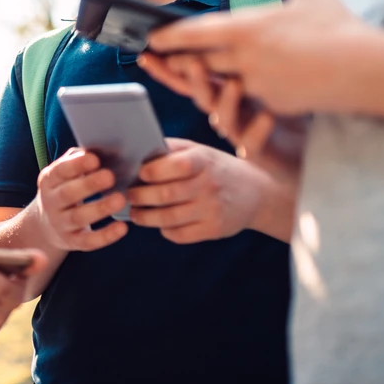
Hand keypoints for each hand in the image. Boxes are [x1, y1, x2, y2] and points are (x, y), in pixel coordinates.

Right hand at [35, 148, 127, 251]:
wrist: (44, 225)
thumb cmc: (63, 189)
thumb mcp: (63, 174)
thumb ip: (77, 161)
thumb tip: (100, 149)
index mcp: (49, 180)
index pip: (59, 171)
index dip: (76, 165)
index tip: (95, 159)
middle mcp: (51, 202)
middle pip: (68, 194)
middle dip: (89, 185)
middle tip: (110, 176)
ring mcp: (60, 224)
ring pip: (78, 218)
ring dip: (99, 208)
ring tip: (120, 199)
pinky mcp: (72, 242)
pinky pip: (88, 241)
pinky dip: (105, 236)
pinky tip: (123, 227)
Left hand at [125, 138, 275, 242]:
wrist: (256, 192)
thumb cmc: (216, 167)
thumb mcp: (200, 150)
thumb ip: (171, 149)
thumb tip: (137, 152)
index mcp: (204, 160)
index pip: (176, 165)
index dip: (152, 171)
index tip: (138, 173)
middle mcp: (210, 185)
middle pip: (166, 195)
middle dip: (140, 196)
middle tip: (127, 195)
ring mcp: (213, 209)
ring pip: (169, 218)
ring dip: (146, 217)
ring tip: (135, 213)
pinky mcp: (215, 229)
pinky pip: (181, 234)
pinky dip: (165, 230)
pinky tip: (159, 224)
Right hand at [139, 47, 308, 180]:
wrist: (297, 156)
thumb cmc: (282, 116)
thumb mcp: (258, 82)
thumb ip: (235, 64)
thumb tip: (218, 33)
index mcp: (220, 92)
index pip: (186, 78)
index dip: (166, 68)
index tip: (146, 55)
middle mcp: (223, 112)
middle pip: (200, 95)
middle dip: (193, 79)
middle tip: (192, 62)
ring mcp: (237, 131)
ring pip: (222, 118)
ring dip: (225, 101)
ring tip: (234, 83)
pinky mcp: (256, 151)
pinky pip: (252, 142)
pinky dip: (257, 129)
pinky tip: (267, 116)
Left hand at [144, 0, 370, 116]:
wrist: (364, 70)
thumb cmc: (338, 26)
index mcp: (246, 30)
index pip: (195, 34)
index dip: (171, 37)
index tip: (152, 38)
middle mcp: (245, 60)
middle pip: (200, 63)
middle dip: (180, 62)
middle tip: (159, 59)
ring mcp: (258, 86)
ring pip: (222, 83)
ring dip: (207, 79)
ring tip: (194, 72)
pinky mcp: (273, 105)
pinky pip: (248, 99)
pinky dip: (239, 94)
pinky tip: (235, 91)